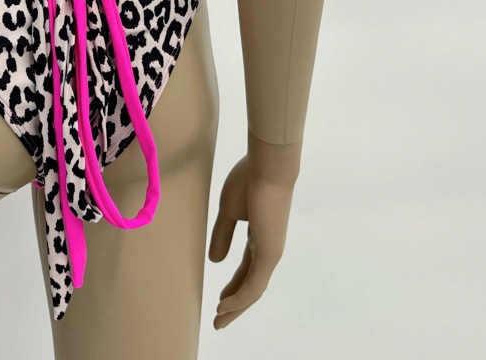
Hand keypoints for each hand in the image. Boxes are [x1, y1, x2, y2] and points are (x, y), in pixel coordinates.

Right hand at [208, 133, 300, 329]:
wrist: (267, 166)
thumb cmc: (249, 180)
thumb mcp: (228, 210)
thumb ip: (222, 235)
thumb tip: (215, 261)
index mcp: (258, 236)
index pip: (246, 269)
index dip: (233, 286)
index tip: (220, 299)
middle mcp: (267, 248)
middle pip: (250, 284)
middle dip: (235, 303)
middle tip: (219, 319)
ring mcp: (270, 252)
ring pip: (253, 289)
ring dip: (236, 307)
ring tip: (219, 319)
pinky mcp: (269, 253)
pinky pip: (253, 285)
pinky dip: (239, 299)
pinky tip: (225, 306)